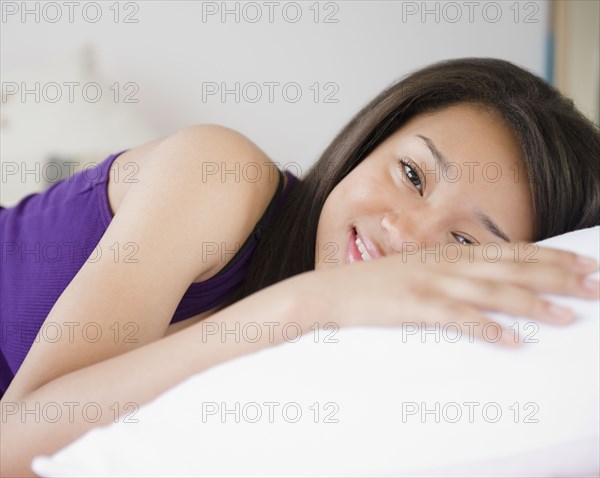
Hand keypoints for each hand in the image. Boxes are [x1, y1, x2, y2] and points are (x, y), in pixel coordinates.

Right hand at [306, 243, 599, 345]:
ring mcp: (431, 283)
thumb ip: (451, 271)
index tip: (585, 265)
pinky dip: (486, 329)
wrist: (331, 291)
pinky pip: (457, 318)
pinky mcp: (414, 306)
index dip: (551, 257)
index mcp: (449, 253)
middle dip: (557, 277)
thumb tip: (486, 279)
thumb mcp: (417, 269)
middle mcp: (446, 263)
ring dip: (532, 304)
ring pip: (492, 292)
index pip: (511, 252)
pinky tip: (512, 341)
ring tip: (566, 317)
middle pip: (512, 268)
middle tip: (594, 286)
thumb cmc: (376, 284)